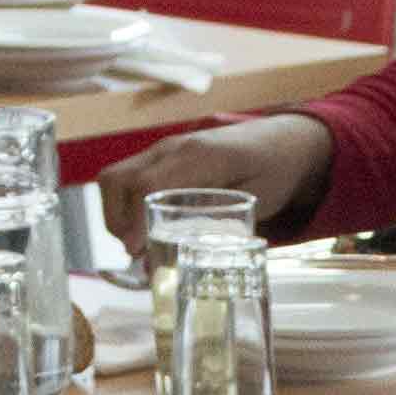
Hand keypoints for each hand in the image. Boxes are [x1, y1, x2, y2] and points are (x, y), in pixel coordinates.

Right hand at [98, 112, 334, 244]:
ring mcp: (164, 150)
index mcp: (200, 156)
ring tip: (135, 243)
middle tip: (135, 252)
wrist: (281, 140)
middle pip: (118, 179)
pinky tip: (141, 228)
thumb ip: (219, 224)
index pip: (147, 185)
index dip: (133, 221)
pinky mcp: (161, 157)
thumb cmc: (273, 170)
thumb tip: (181, 254)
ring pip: (116, 178)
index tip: (135, 251)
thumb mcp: (257, 199)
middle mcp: (173, 148)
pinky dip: (124, 205)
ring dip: (115, 213)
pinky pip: (127, 177)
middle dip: (116, 221)